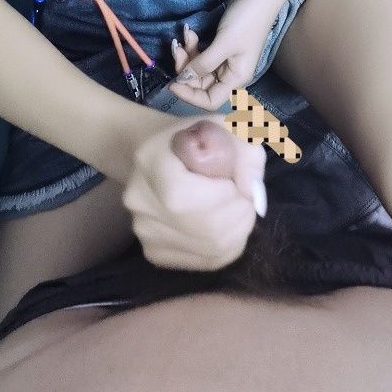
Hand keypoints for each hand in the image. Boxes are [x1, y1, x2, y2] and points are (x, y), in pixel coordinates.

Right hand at [123, 113, 266, 270]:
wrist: (164, 155)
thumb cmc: (199, 138)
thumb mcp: (229, 129)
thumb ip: (246, 154)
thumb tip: (252, 192)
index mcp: (151, 159)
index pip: (186, 196)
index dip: (224, 194)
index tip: (234, 180)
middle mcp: (139, 199)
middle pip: (205, 227)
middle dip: (240, 213)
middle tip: (243, 197)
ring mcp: (143, 230)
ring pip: (210, 249)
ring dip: (238, 231)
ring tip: (236, 208)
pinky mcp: (155, 252)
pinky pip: (206, 262)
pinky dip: (228, 246)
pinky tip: (225, 225)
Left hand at [168, 0, 284, 110]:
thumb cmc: (247, 20)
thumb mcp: (224, 43)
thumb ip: (203, 64)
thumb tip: (182, 80)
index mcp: (236, 78)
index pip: (210, 100)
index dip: (190, 95)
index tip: (172, 83)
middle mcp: (230, 73)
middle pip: (200, 83)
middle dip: (185, 68)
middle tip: (176, 49)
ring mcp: (224, 59)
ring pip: (198, 67)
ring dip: (187, 54)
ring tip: (182, 37)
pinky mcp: (220, 46)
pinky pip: (201, 53)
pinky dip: (192, 45)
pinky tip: (189, 32)